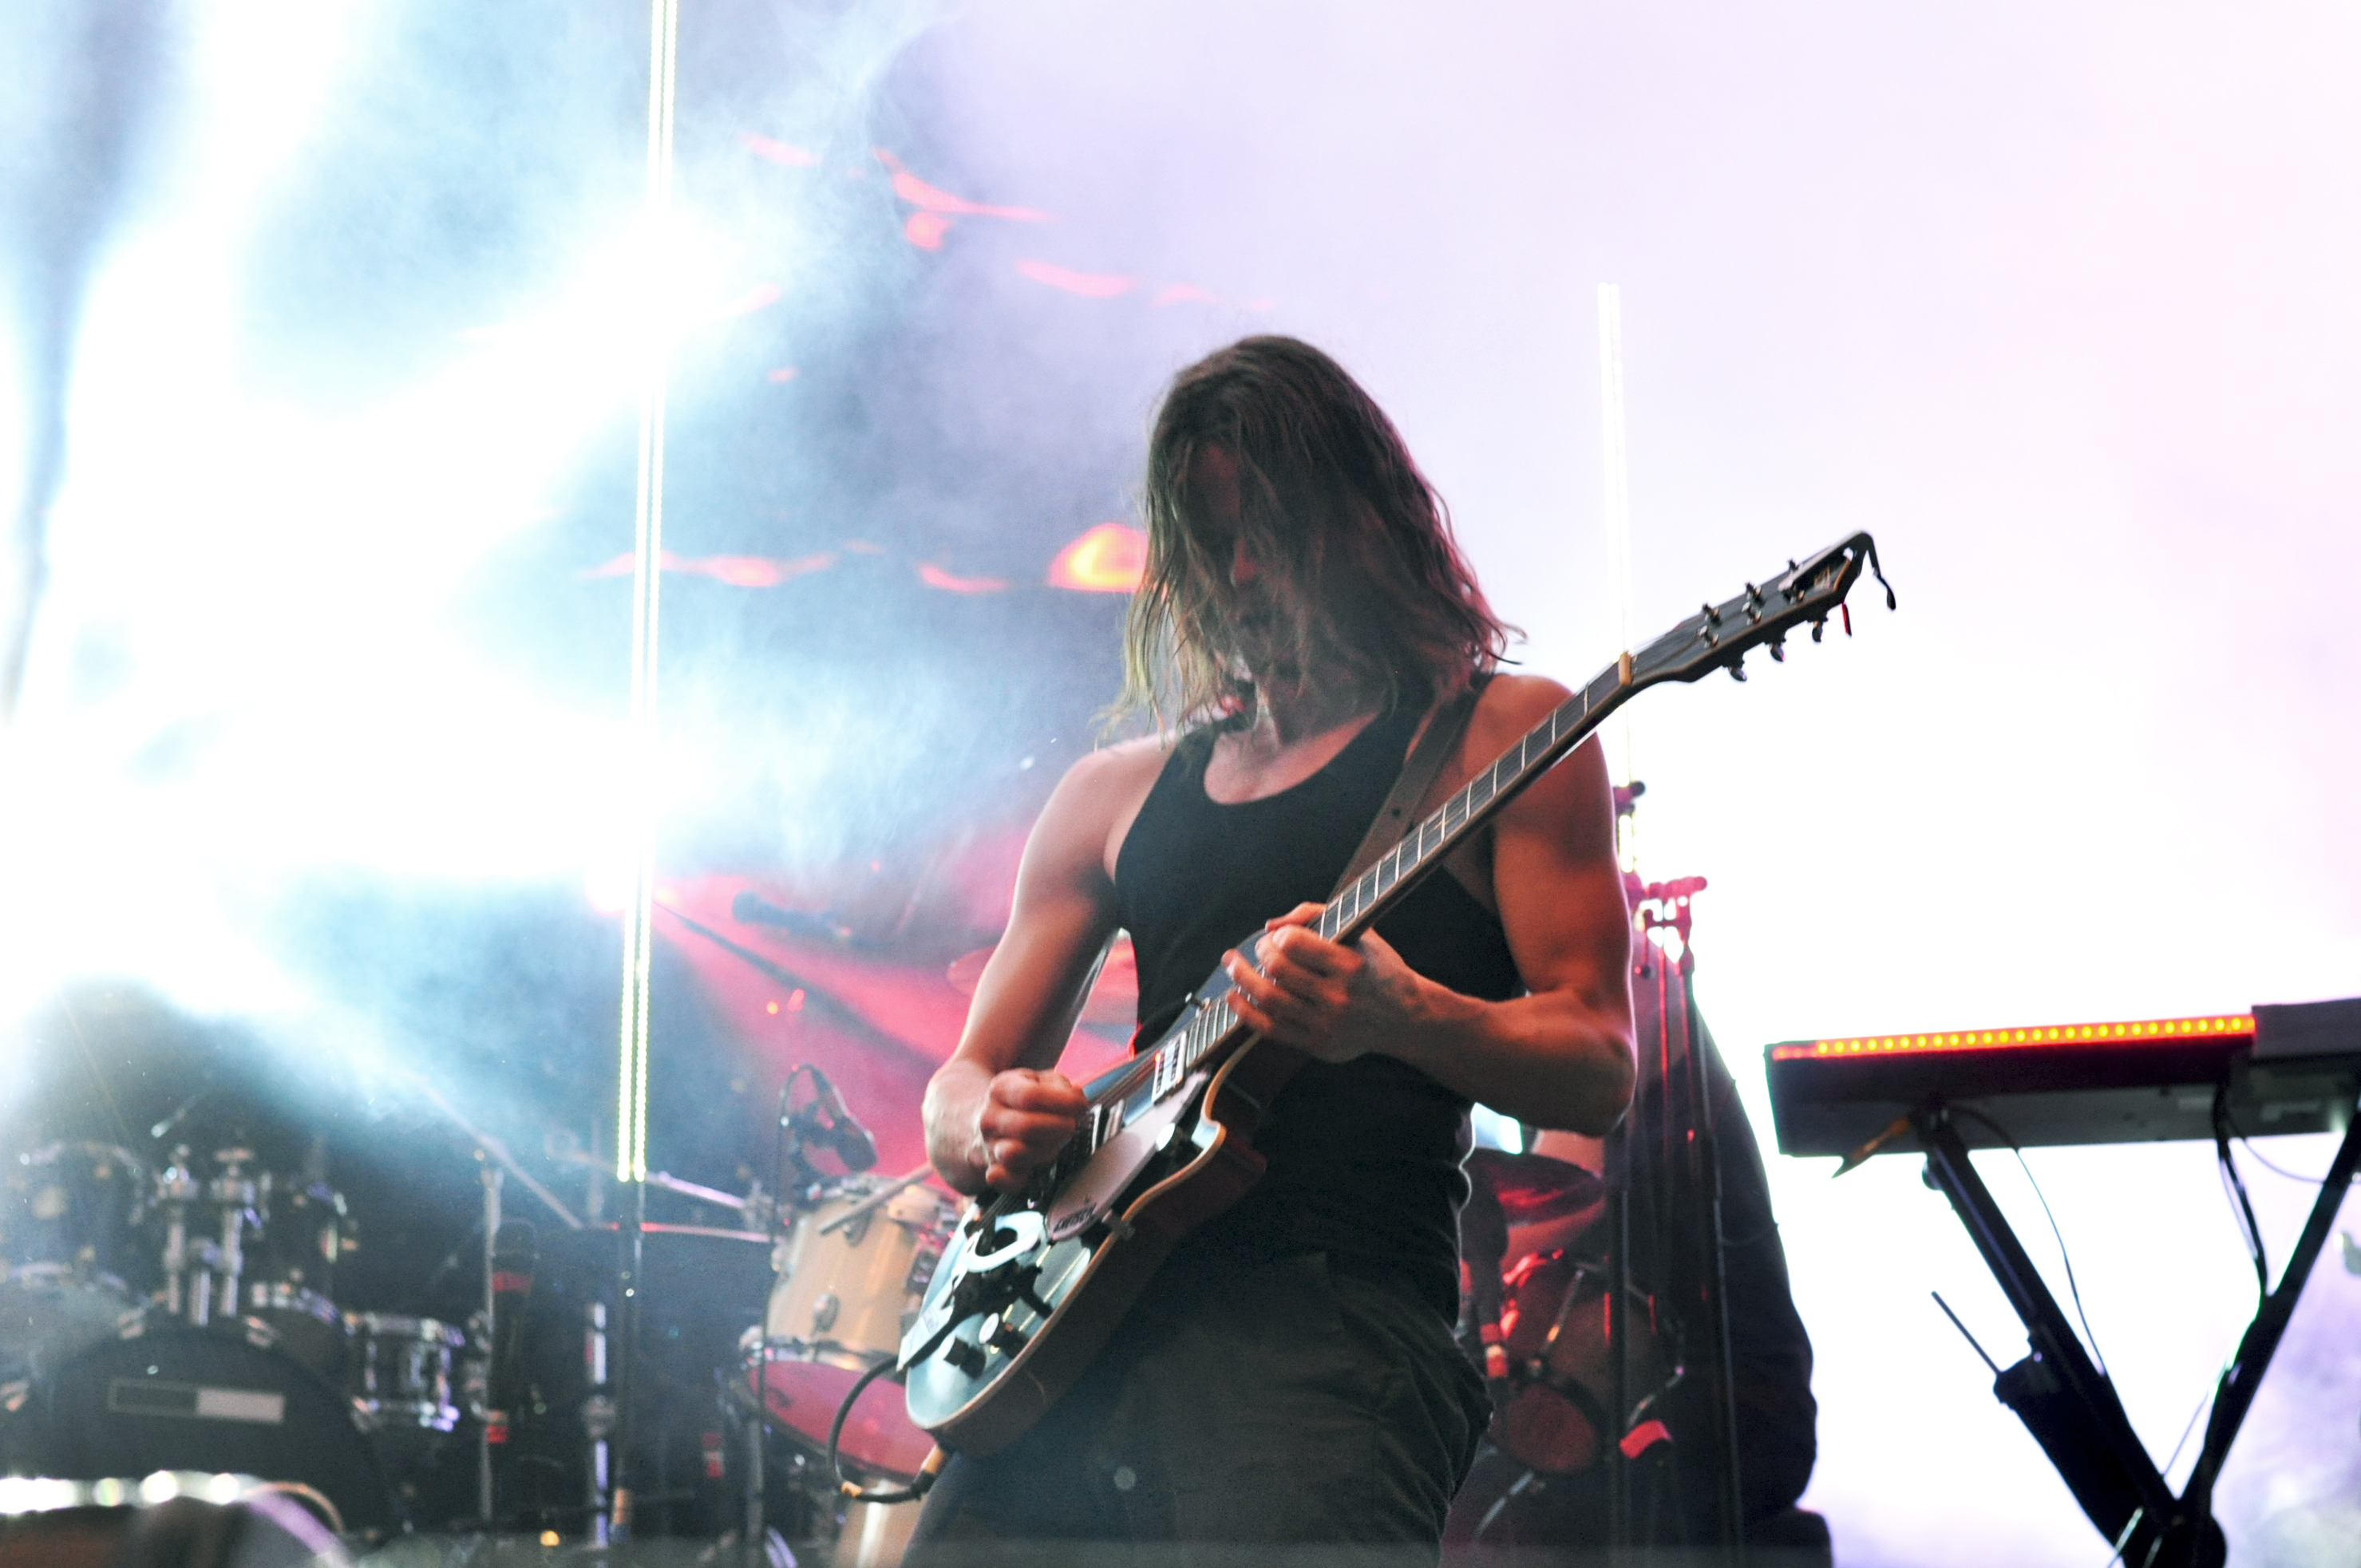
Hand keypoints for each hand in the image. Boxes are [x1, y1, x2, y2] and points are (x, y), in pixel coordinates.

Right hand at [977, 1068, 1086, 1191]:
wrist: (986, 1124)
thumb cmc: (1020, 1102)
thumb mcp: (1039, 1082)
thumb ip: (1061, 1086)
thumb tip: (1076, 1101)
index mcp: (1001, 1089)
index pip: (1030, 1097)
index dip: (1061, 1103)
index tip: (1080, 1106)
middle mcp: (990, 1118)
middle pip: (1026, 1127)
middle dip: (1058, 1128)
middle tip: (1069, 1126)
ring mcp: (989, 1146)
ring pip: (1016, 1154)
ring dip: (1045, 1151)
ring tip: (1052, 1144)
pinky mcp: (993, 1171)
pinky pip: (1004, 1181)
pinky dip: (1021, 1179)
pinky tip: (1033, 1168)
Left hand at [1221, 901, 1426, 1064]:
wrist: (1405, 1018)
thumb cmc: (1378, 968)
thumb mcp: (1361, 933)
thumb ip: (1316, 916)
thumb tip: (1271, 925)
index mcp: (1351, 965)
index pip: (1295, 944)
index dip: (1278, 936)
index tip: (1279, 936)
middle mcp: (1339, 997)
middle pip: (1278, 971)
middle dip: (1259, 953)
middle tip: (1258, 948)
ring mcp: (1327, 1025)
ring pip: (1269, 1000)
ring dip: (1242, 979)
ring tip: (1233, 965)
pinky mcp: (1316, 1045)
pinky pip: (1270, 1029)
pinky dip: (1245, 1012)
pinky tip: (1234, 997)